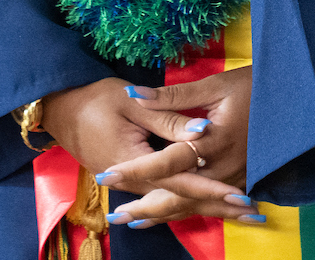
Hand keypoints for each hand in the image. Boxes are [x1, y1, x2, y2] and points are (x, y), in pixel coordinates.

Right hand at [39, 76, 244, 231]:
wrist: (60, 110)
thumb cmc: (94, 98)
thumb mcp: (128, 100)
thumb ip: (167, 115)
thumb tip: (201, 128)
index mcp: (136, 161)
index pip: (181, 181)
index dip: (212, 189)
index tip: (241, 195)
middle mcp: (136, 181)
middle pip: (183, 199)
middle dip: (219, 206)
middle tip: (254, 213)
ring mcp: (134, 184)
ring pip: (176, 203)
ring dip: (210, 208)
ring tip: (243, 215)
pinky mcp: (135, 180)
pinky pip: (165, 198)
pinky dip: (188, 205)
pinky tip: (208, 210)